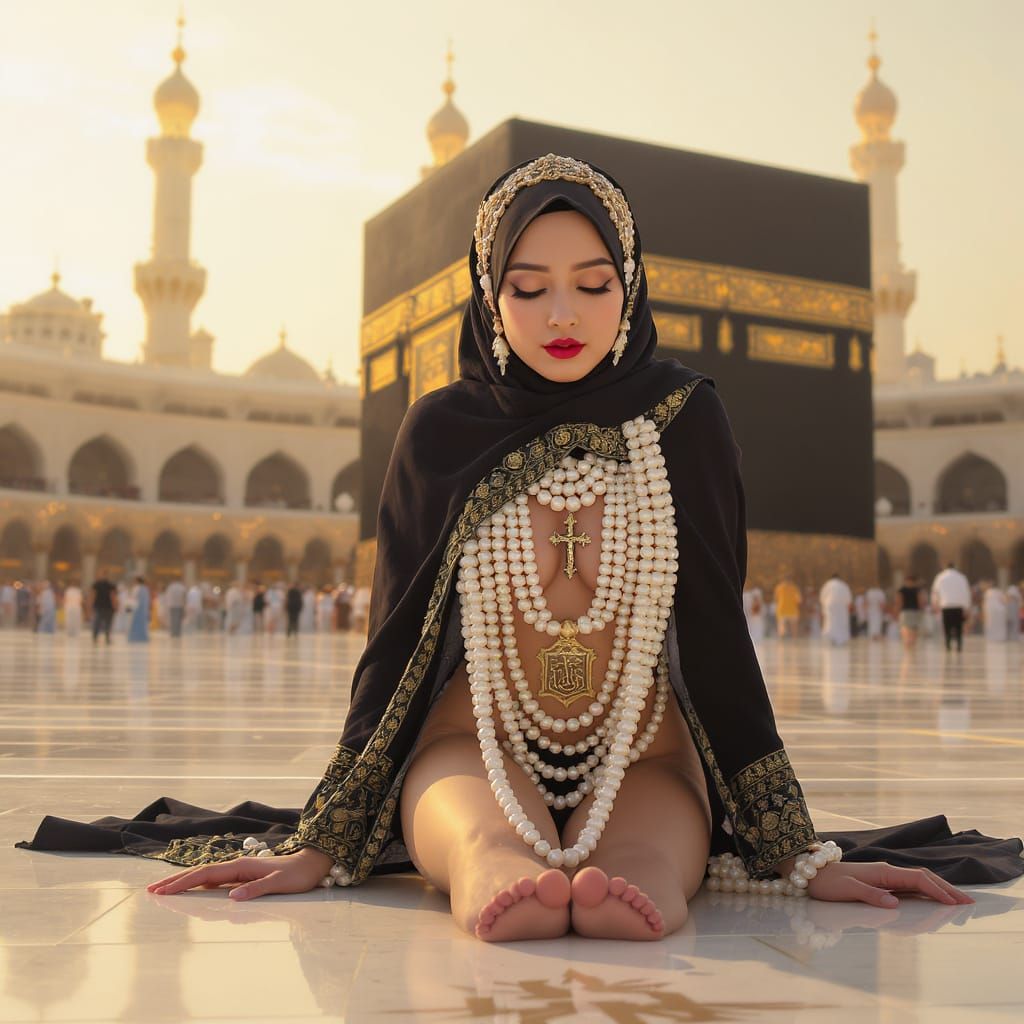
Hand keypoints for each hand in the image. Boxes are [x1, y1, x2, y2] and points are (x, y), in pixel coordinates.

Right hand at [146, 847, 335, 900]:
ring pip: (205, 877)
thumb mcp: (279, 884)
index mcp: (241, 868)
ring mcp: (238, 872)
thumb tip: (232, 898)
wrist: (310, 865)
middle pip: (199, 873)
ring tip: (163, 890)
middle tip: (151, 890)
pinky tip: (191, 890)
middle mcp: (236, 868)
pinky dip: (198, 885)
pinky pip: (214, 882)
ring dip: (183, 882)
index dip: (183, 883)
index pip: (205, 875)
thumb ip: (257, 890)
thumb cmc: (296, 876)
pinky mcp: (242, 878)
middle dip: (175, 881)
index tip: (163, 891)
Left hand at [807, 860, 974, 907]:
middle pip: (924, 879)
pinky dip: (925, 893)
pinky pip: (909, 887)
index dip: (938, 891)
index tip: (955, 903)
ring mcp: (884, 877)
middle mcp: (887, 873)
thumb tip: (894, 904)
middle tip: (968, 903)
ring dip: (938, 891)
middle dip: (946, 890)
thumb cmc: (827, 882)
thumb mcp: (847, 890)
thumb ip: (870, 897)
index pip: (918, 880)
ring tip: (957, 903)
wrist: (810, 872)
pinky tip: (933, 901)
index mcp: (883, 873)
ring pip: (918, 882)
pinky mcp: (880, 883)